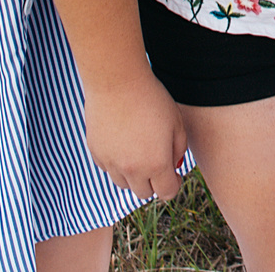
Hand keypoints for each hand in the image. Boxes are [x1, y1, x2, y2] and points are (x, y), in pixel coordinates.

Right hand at [82, 70, 191, 203]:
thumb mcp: (176, 122)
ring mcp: (111, 163)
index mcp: (156, 164)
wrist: (117, 82)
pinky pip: (108, 168)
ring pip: (123, 184)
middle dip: (153, 182)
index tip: (174, 174)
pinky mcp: (96, 154)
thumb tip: (174, 166)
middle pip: (144, 193)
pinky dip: (116, 163)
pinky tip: (122, 142)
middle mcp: (132, 170)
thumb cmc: (151, 98)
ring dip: (133, 175)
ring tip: (138, 151)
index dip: (173, 185)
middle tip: (156, 162)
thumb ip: (178, 149)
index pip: (166, 193)